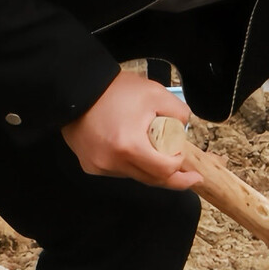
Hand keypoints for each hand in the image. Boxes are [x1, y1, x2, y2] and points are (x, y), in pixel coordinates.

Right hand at [60, 72, 200, 188]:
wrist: (79, 89)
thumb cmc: (116, 91)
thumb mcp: (157, 94)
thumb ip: (179, 114)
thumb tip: (184, 131)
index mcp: (129, 146)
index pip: (164, 170)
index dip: (179, 165)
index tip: (184, 156)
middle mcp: (111, 162)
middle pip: (151, 179)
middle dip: (172, 177)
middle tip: (190, 176)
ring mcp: (98, 166)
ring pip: (135, 176)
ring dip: (149, 168)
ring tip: (154, 148)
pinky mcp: (90, 166)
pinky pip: (119, 171)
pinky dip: (131, 164)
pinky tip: (134, 148)